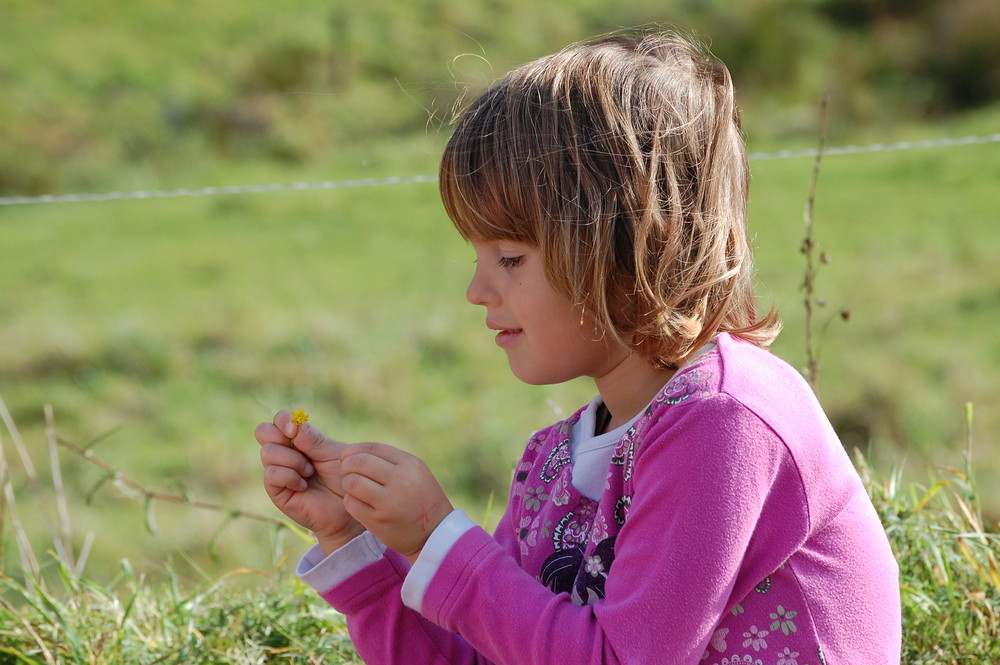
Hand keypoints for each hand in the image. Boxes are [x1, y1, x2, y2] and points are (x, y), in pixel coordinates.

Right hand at [257, 410, 364, 554]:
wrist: (349, 506)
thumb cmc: (345, 478)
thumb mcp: (333, 454)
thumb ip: (314, 440)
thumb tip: (294, 426)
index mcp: (298, 439)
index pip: (279, 420)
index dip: (283, 419)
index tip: (295, 429)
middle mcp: (285, 452)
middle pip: (263, 431)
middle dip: (279, 436)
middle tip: (300, 447)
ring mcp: (278, 471)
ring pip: (268, 452)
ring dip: (292, 460)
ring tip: (310, 472)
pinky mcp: (276, 491)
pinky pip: (271, 474)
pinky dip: (289, 476)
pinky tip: (303, 486)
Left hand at [340, 442, 452, 563]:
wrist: (435, 533)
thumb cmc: (420, 498)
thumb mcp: (415, 472)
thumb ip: (389, 461)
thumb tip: (353, 454)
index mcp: (410, 464)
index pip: (372, 448)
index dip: (353, 450)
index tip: (347, 457)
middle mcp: (401, 480)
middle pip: (359, 462)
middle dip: (347, 466)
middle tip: (347, 473)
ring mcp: (390, 502)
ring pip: (352, 482)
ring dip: (347, 483)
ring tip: (353, 488)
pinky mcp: (379, 521)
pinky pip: (351, 503)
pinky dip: (350, 501)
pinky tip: (358, 502)